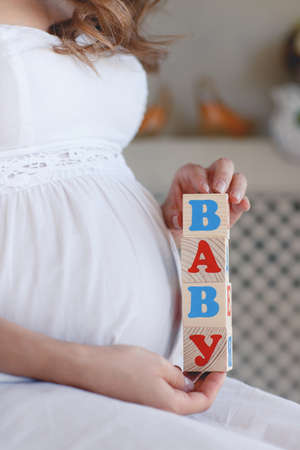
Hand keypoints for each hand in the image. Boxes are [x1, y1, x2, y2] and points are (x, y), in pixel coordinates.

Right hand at [70, 344, 225, 414]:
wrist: (89, 368)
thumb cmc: (124, 365)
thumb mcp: (158, 364)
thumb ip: (177, 376)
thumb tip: (187, 383)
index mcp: (169, 405)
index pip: (203, 401)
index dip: (214, 384)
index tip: (220, 367)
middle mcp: (159, 410)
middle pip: (190, 401)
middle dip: (203, 383)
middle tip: (209, 363)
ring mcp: (147, 405)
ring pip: (176, 397)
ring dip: (187, 382)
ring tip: (193, 363)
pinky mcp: (137, 398)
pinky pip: (162, 393)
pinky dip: (172, 381)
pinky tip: (171, 368)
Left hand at [162, 158, 249, 230]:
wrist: (184, 226)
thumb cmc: (175, 215)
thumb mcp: (169, 216)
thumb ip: (172, 218)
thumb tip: (180, 221)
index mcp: (190, 174)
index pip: (196, 171)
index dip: (200, 178)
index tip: (204, 190)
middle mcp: (210, 177)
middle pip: (223, 165)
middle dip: (223, 176)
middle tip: (219, 190)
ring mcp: (225, 189)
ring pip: (238, 178)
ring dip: (237, 187)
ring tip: (233, 199)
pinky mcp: (234, 204)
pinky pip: (243, 199)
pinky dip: (243, 202)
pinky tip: (243, 206)